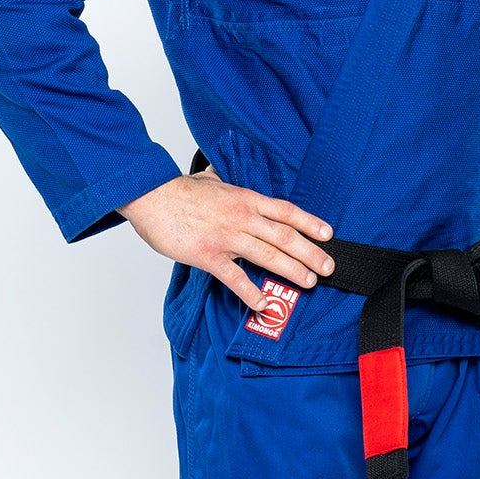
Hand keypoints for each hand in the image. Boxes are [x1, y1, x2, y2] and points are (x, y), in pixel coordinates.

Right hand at [119, 166, 334, 313]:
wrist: (151, 196)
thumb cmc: (176, 190)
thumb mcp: (207, 178)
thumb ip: (219, 180)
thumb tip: (218, 174)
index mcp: (244, 199)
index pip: (285, 211)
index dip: (310, 223)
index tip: (328, 234)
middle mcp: (242, 218)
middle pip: (285, 236)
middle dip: (310, 253)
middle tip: (329, 267)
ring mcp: (227, 237)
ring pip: (268, 255)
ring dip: (292, 271)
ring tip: (310, 282)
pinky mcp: (208, 255)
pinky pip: (235, 278)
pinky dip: (251, 293)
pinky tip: (264, 304)